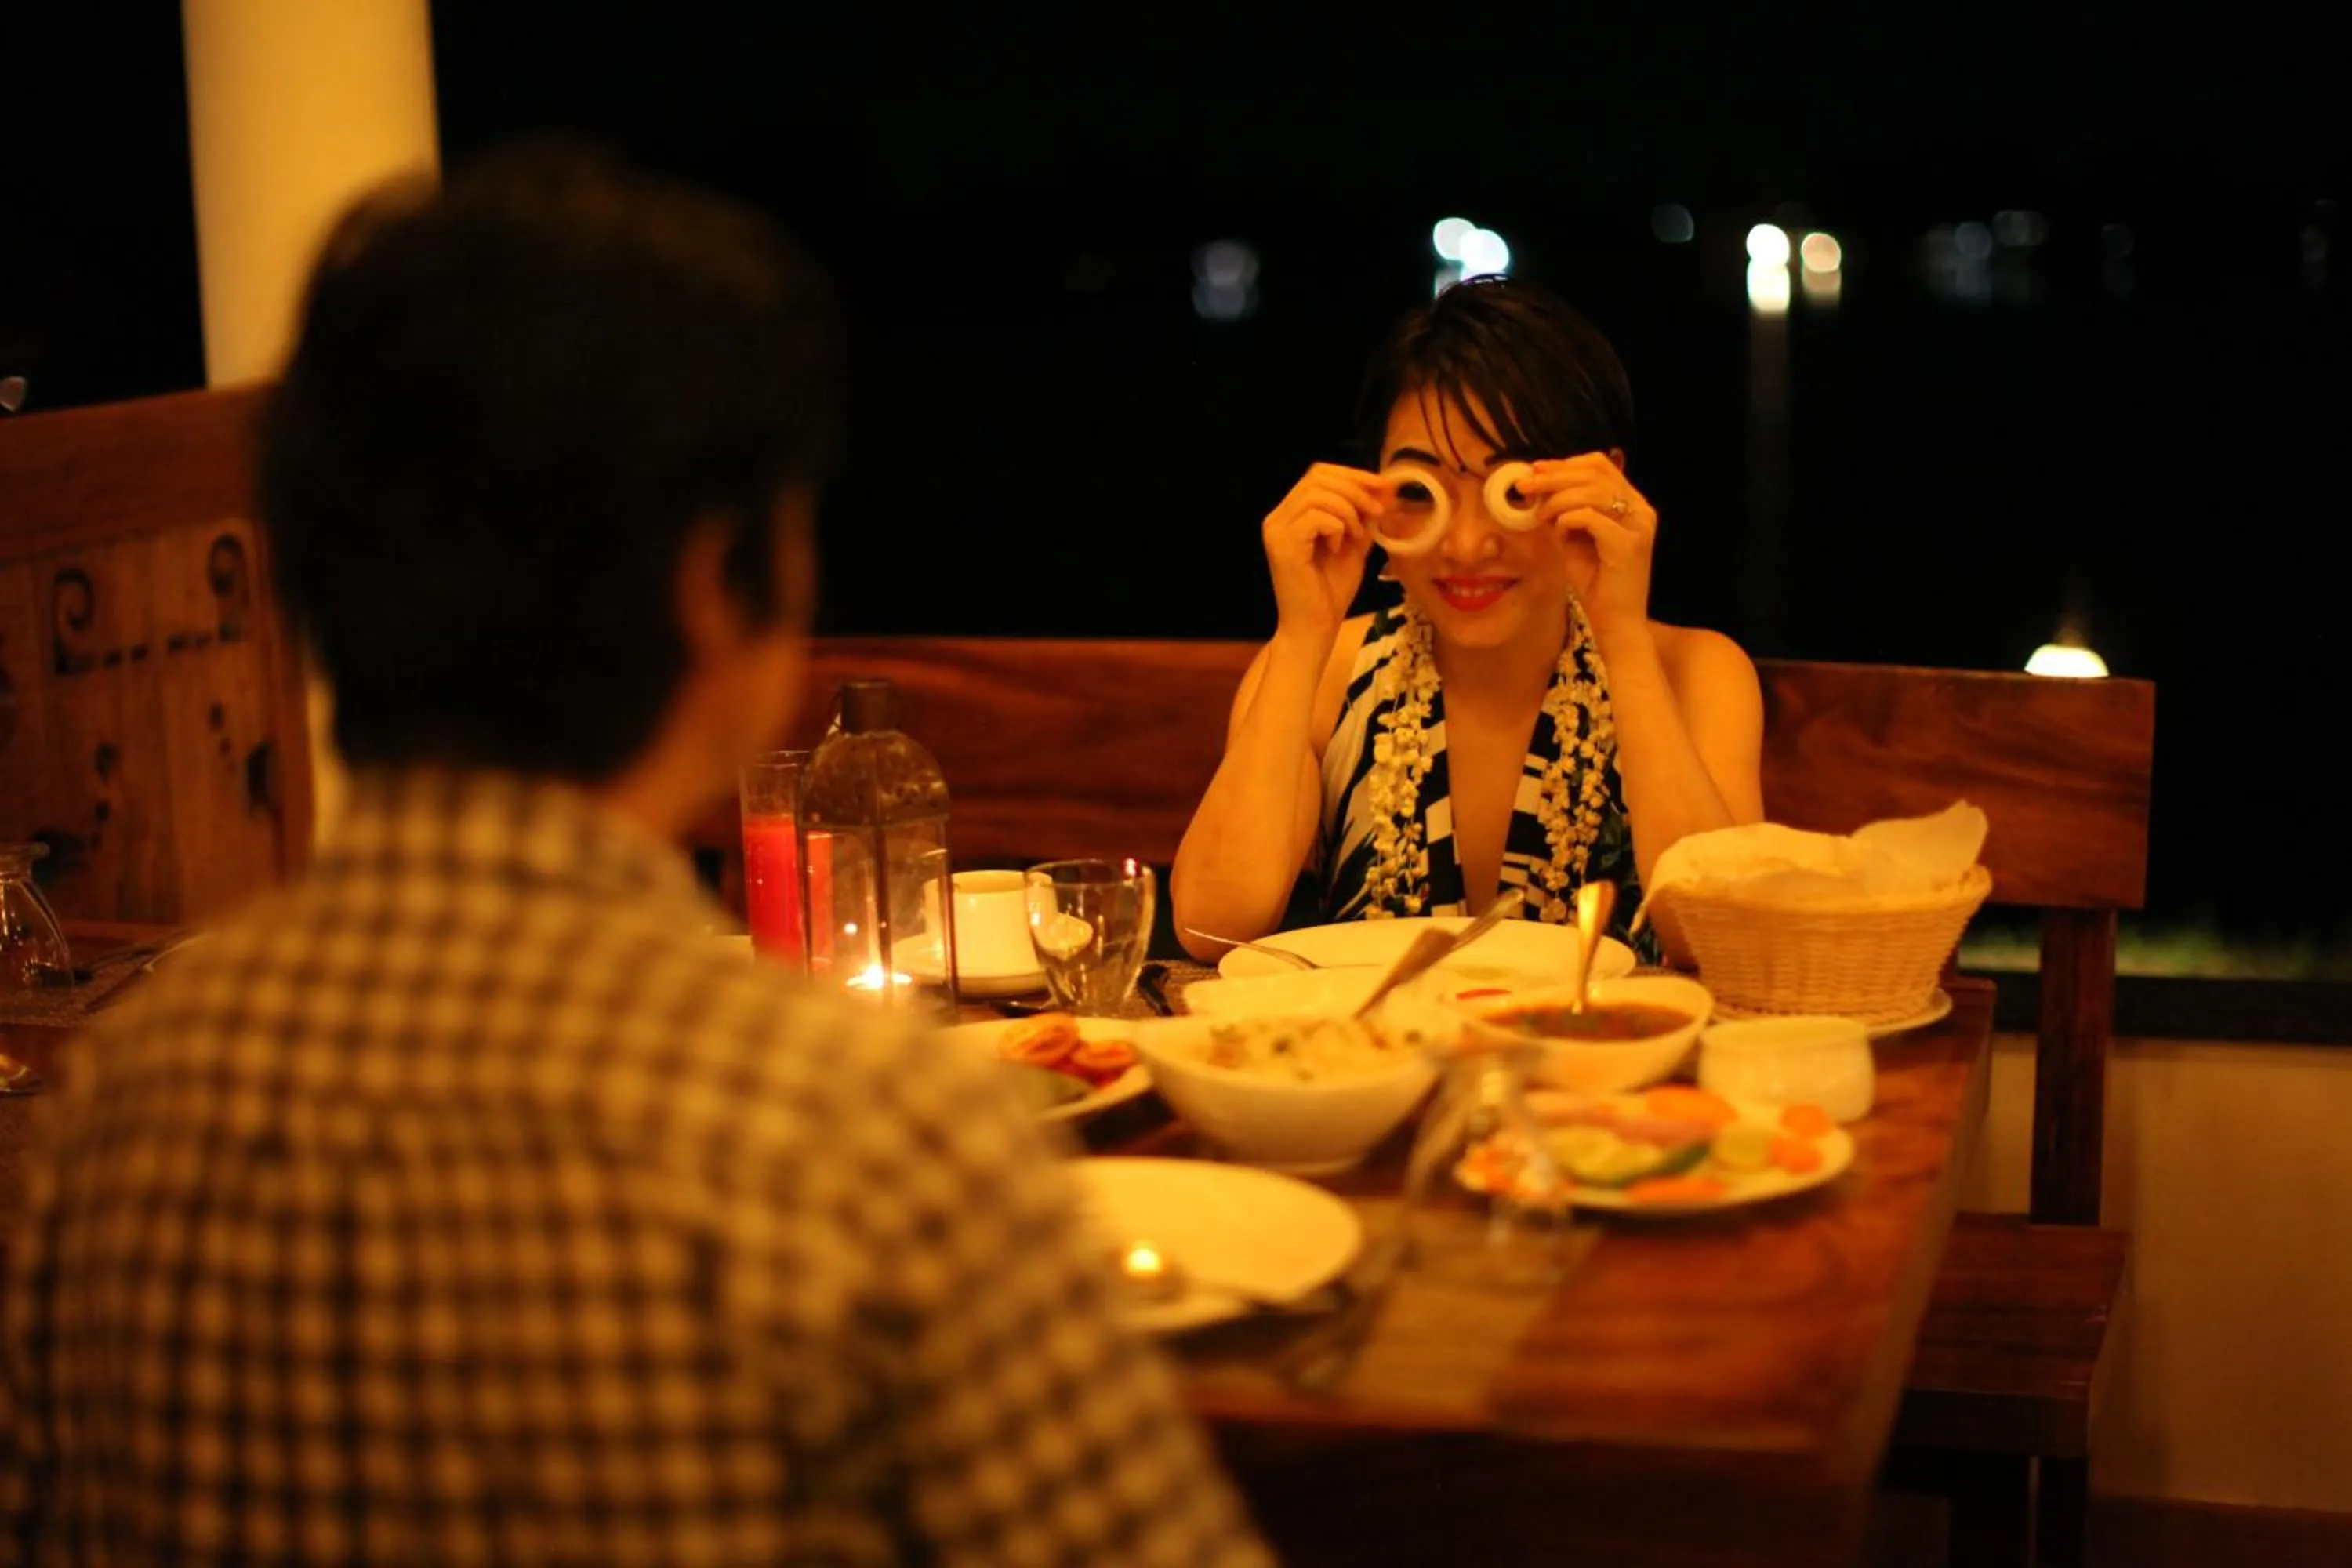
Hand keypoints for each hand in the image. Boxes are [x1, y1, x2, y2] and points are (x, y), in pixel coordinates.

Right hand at [1260, 462, 1382, 644]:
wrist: (1315, 628)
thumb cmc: (1330, 592)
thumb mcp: (1354, 545)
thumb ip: (1364, 517)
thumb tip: (1386, 489)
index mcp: (1291, 514)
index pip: (1318, 474)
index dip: (1352, 474)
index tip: (1382, 486)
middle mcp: (1278, 518)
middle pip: (1317, 476)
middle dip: (1355, 488)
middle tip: (1377, 510)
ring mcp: (1276, 530)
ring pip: (1316, 493)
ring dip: (1347, 510)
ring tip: (1356, 535)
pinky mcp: (1282, 545)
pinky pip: (1315, 516)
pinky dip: (1336, 527)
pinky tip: (1338, 547)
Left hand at [1518, 453, 1656, 636]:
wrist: (1616, 622)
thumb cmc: (1597, 583)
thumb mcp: (1576, 539)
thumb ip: (1565, 512)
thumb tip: (1538, 488)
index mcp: (1633, 504)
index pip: (1600, 465)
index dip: (1565, 463)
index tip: (1536, 470)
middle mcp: (1641, 510)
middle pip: (1596, 472)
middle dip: (1554, 476)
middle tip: (1526, 486)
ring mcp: (1639, 527)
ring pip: (1593, 491)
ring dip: (1558, 499)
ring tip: (1541, 515)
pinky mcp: (1629, 546)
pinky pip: (1591, 517)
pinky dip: (1568, 519)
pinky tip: (1558, 531)